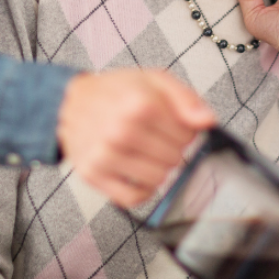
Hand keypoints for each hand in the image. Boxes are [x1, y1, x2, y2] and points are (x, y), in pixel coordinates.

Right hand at [57, 68, 216, 206]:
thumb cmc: (115, 91)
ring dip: (159, 168)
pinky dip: (143, 190)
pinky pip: (134, 198)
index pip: (188, 135)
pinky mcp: (94, 174)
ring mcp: (106, 155)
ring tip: (147, 152)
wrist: (69, 103)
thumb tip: (208, 121)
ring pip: (159, 179)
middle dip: (173, 149)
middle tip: (158, 137)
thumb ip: (185, 98)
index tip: (173, 126)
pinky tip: (140, 173)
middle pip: (175, 158)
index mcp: (140, 103)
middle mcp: (122, 130)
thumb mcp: (153, 80)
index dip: (186, 131)